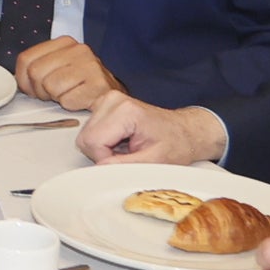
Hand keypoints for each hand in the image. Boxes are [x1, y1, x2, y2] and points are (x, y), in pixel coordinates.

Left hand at [12, 36, 114, 109]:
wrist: (111, 95)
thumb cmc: (82, 83)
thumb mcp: (57, 67)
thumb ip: (36, 66)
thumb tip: (14, 79)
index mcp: (64, 43)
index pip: (25, 59)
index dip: (23, 80)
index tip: (32, 87)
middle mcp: (78, 50)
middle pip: (35, 73)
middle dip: (39, 90)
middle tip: (53, 94)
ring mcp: (89, 66)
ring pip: (50, 86)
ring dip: (56, 97)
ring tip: (68, 94)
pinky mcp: (97, 85)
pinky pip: (67, 100)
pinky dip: (70, 105)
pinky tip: (79, 99)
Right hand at [76, 94, 224, 164]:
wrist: (183, 131)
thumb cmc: (174, 143)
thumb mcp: (154, 160)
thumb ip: (124, 165)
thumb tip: (100, 168)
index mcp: (125, 111)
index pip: (92, 141)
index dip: (105, 159)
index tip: (124, 161)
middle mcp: (113, 101)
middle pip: (86, 138)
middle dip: (103, 153)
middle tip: (126, 156)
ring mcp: (107, 101)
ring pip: (86, 135)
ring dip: (102, 148)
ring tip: (125, 148)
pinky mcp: (104, 105)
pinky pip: (90, 131)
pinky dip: (102, 141)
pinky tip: (120, 141)